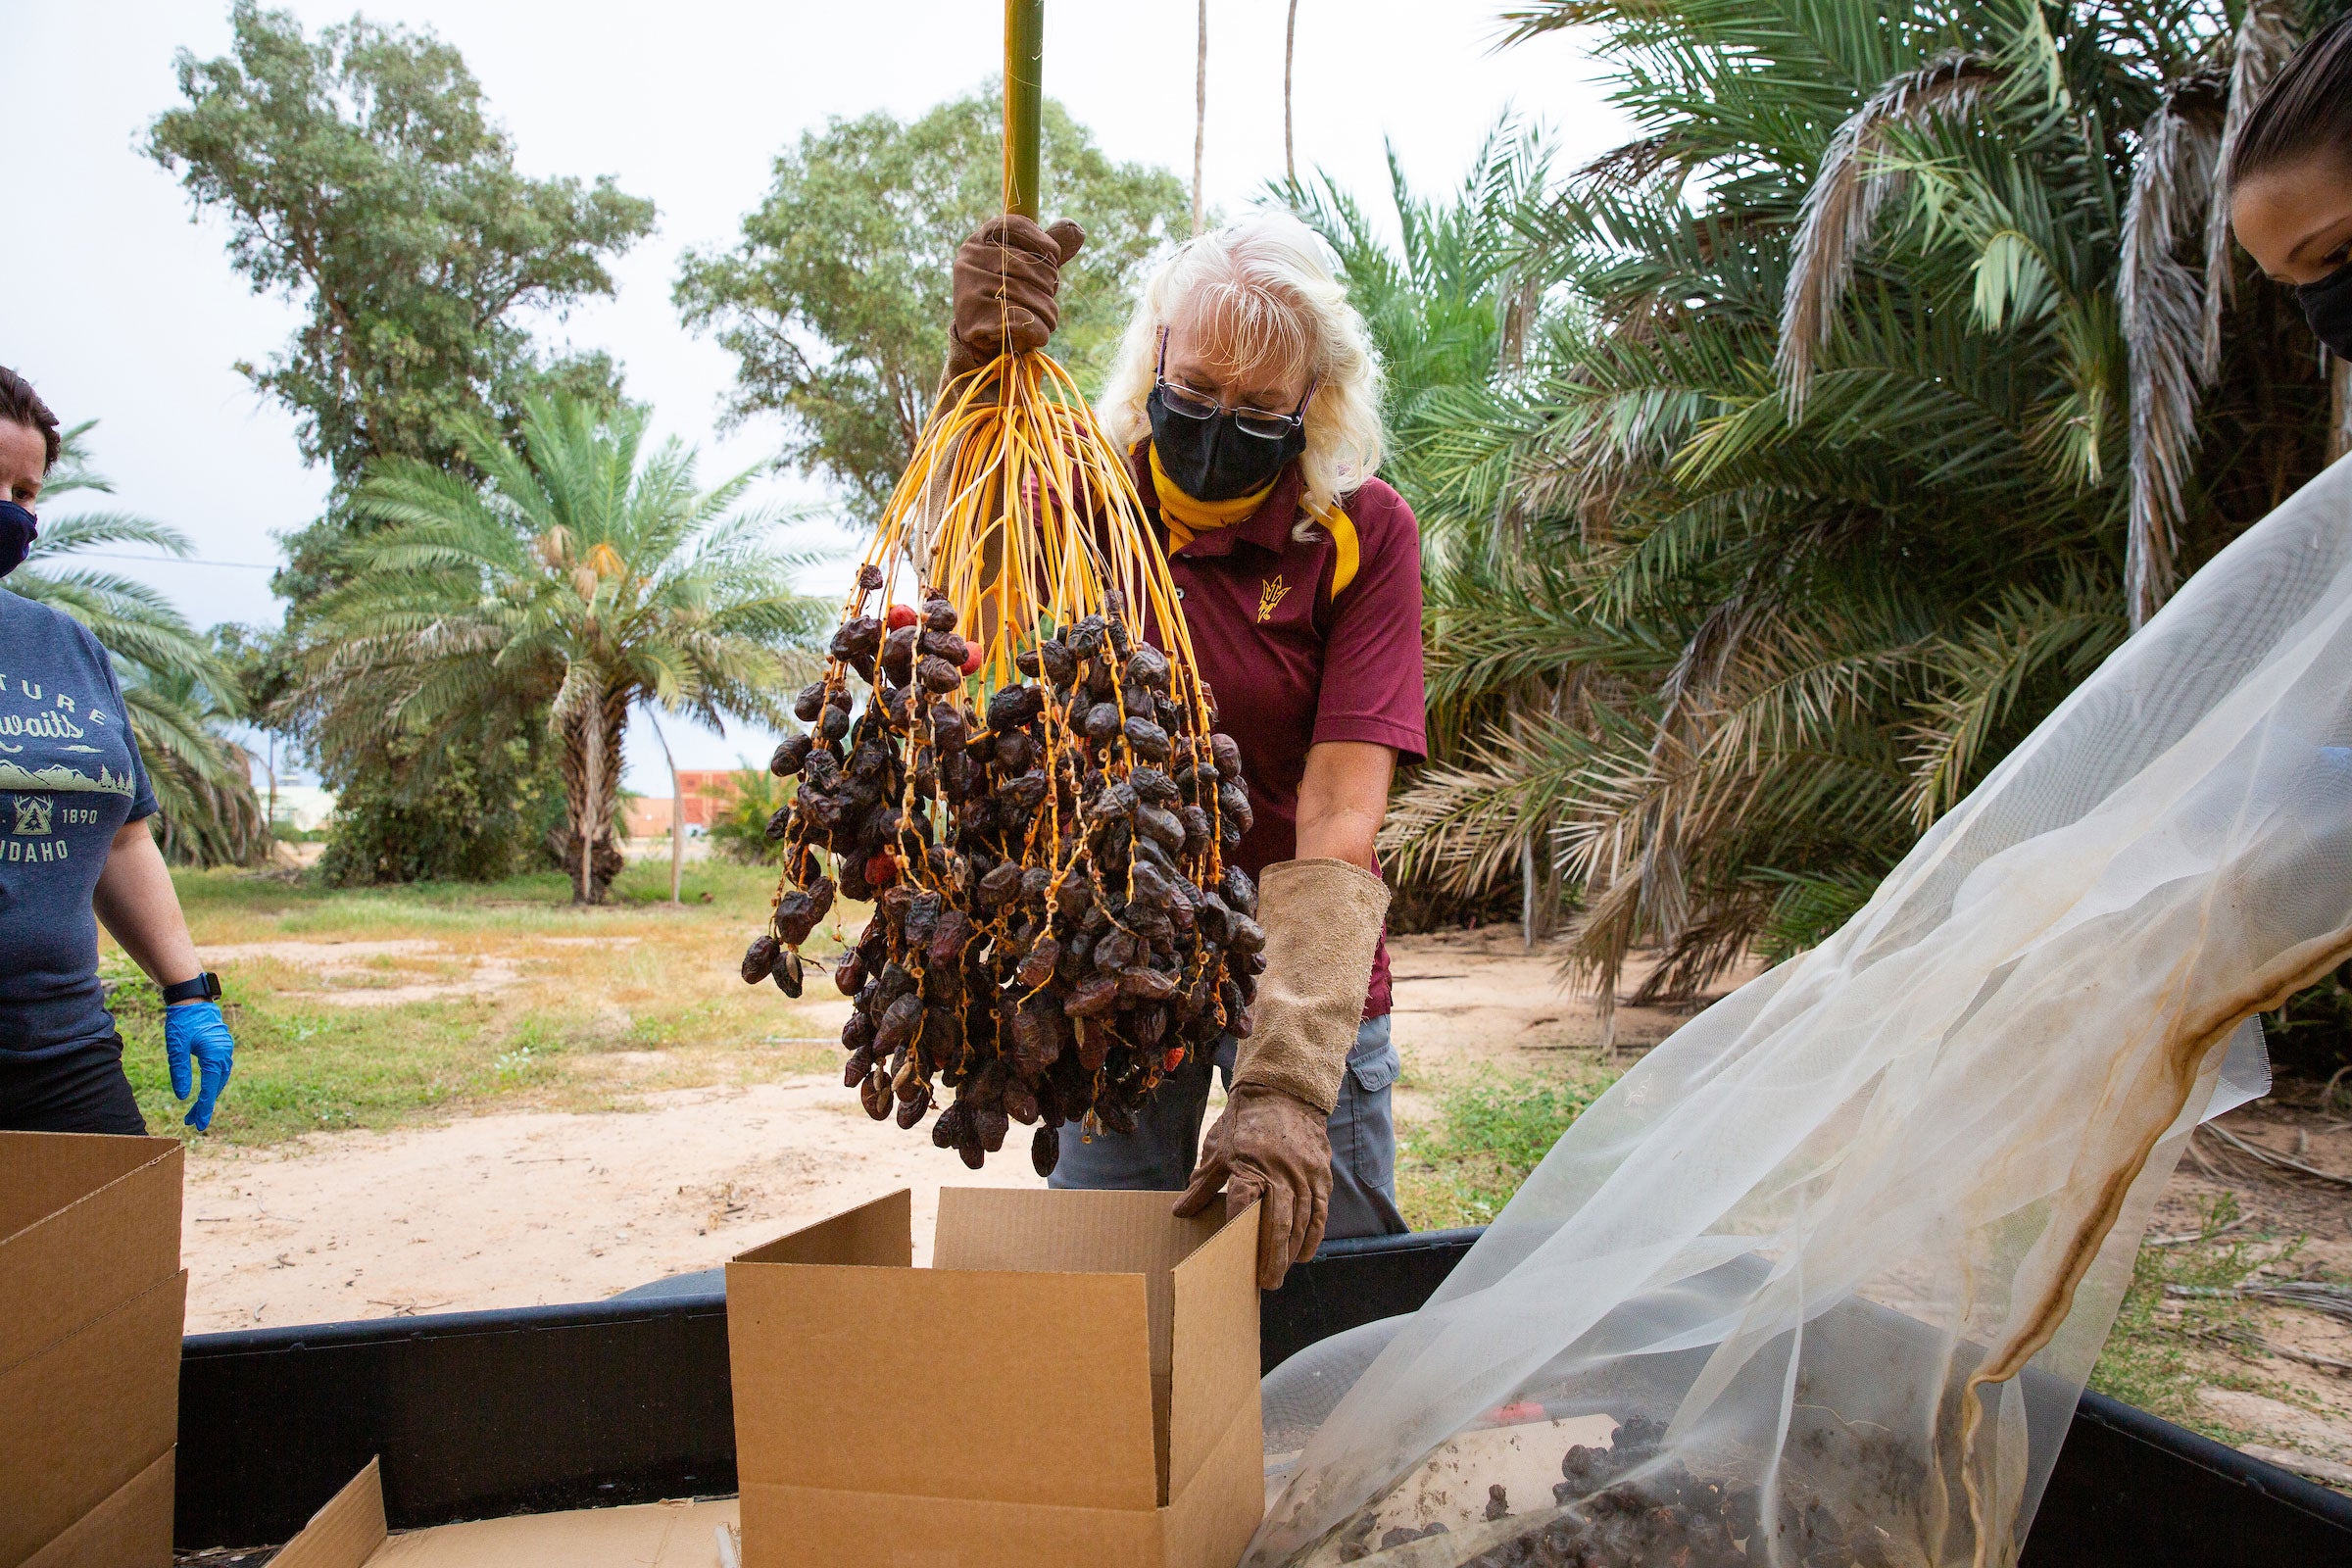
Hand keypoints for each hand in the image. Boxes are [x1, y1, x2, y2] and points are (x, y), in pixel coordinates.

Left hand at [165, 1000, 234, 1130]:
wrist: (192, 998)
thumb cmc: (182, 1021)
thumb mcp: (176, 1048)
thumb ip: (180, 1072)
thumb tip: (183, 1097)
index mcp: (216, 1055)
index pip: (210, 1088)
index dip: (204, 1108)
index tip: (199, 1125)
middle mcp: (225, 1053)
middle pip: (217, 1086)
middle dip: (205, 1105)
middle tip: (192, 1122)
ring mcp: (225, 1049)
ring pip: (220, 1078)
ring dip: (210, 1094)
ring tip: (196, 1109)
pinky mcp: (222, 1045)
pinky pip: (220, 1069)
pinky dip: (213, 1082)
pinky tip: (206, 1087)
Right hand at [947, 215, 1086, 377]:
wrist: (977, 334)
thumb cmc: (1003, 293)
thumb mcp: (1021, 267)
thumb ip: (1045, 249)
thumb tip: (1077, 229)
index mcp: (977, 241)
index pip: (1013, 226)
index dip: (1042, 240)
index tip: (1054, 257)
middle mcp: (970, 261)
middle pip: (1025, 263)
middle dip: (1050, 282)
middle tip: (1052, 295)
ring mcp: (970, 290)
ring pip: (1026, 294)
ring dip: (1049, 310)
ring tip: (1051, 317)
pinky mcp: (975, 320)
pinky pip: (1022, 321)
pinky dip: (1040, 329)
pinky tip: (1042, 332)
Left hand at [1174, 1081, 1332, 1289]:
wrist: (1283, 1092)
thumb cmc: (1244, 1122)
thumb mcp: (1217, 1149)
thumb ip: (1202, 1184)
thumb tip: (1180, 1212)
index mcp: (1248, 1165)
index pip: (1243, 1203)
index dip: (1238, 1229)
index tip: (1232, 1254)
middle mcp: (1279, 1173)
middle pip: (1278, 1222)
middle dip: (1272, 1257)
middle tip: (1266, 1283)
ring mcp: (1303, 1175)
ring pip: (1301, 1221)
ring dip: (1291, 1251)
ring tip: (1280, 1273)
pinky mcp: (1320, 1175)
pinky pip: (1320, 1212)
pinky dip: (1313, 1236)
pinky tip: (1304, 1254)